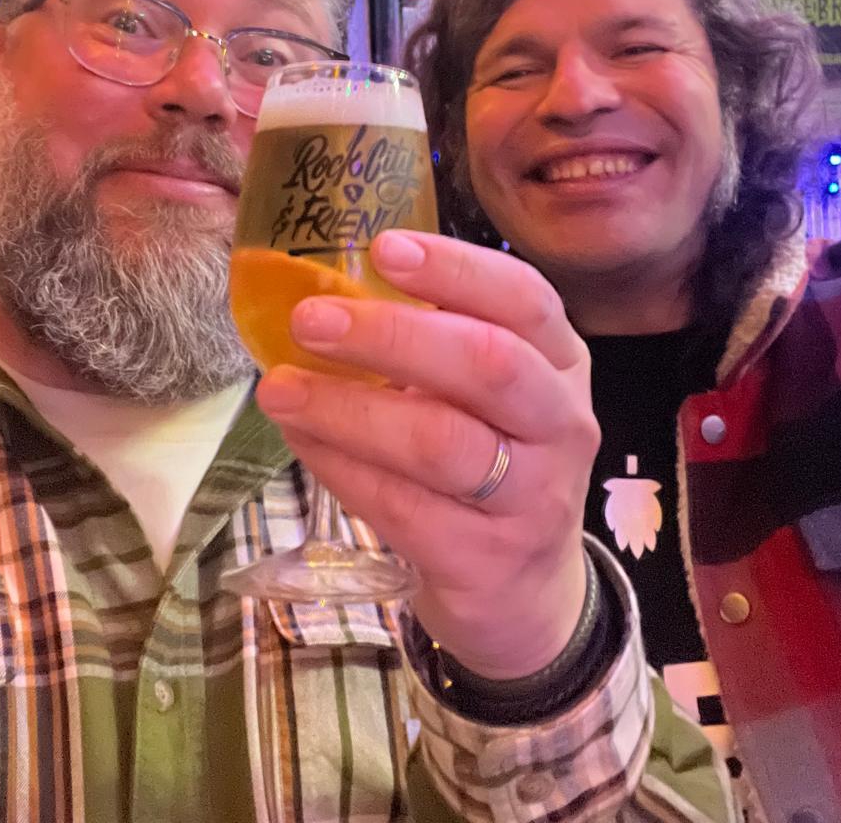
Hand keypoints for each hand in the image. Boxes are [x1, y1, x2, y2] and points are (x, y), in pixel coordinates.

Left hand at [253, 230, 597, 681]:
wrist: (524, 593)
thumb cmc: (489, 464)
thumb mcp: (486, 396)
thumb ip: (432, 343)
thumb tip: (323, 290)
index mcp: (560, 363)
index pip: (525, 299)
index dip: (455, 269)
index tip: (382, 248)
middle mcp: (560, 424)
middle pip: (488, 365)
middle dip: (394, 335)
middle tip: (310, 319)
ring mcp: (532, 497)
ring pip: (442, 442)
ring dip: (351, 410)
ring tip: (280, 389)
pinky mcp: (487, 559)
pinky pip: (404, 508)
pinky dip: (343, 468)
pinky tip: (301, 441)